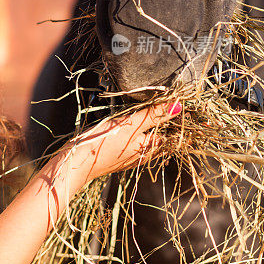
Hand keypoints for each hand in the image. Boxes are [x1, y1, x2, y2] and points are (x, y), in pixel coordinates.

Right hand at [45, 100, 180, 192]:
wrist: (76, 164)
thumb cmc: (103, 143)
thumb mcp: (130, 124)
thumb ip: (153, 115)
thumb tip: (178, 106)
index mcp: (151, 148)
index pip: (174, 132)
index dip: (180, 117)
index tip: (187, 103)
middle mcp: (144, 153)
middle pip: (162, 134)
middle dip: (168, 119)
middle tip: (173, 99)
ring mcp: (131, 154)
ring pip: (148, 136)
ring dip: (152, 122)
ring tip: (155, 106)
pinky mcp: (118, 152)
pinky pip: (136, 139)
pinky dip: (139, 128)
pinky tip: (133, 119)